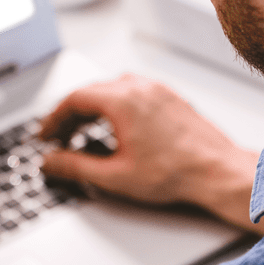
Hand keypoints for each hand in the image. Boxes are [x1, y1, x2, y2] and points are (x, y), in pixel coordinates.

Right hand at [39, 73, 259, 226]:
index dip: (54, 119)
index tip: (46, 135)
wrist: (217, 171)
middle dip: (70, 115)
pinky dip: (115, 106)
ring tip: (84, 133)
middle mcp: (139, 88)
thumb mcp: (114, 176)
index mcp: (122, 101)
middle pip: (91, 91)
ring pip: (112, 89)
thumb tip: (51, 163)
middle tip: (59, 137)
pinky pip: (133, 92)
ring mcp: (157, 90)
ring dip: (93, 108)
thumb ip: (75, 167)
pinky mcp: (170, 97)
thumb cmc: (176, 173)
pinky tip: (116, 127)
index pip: (74, 99)